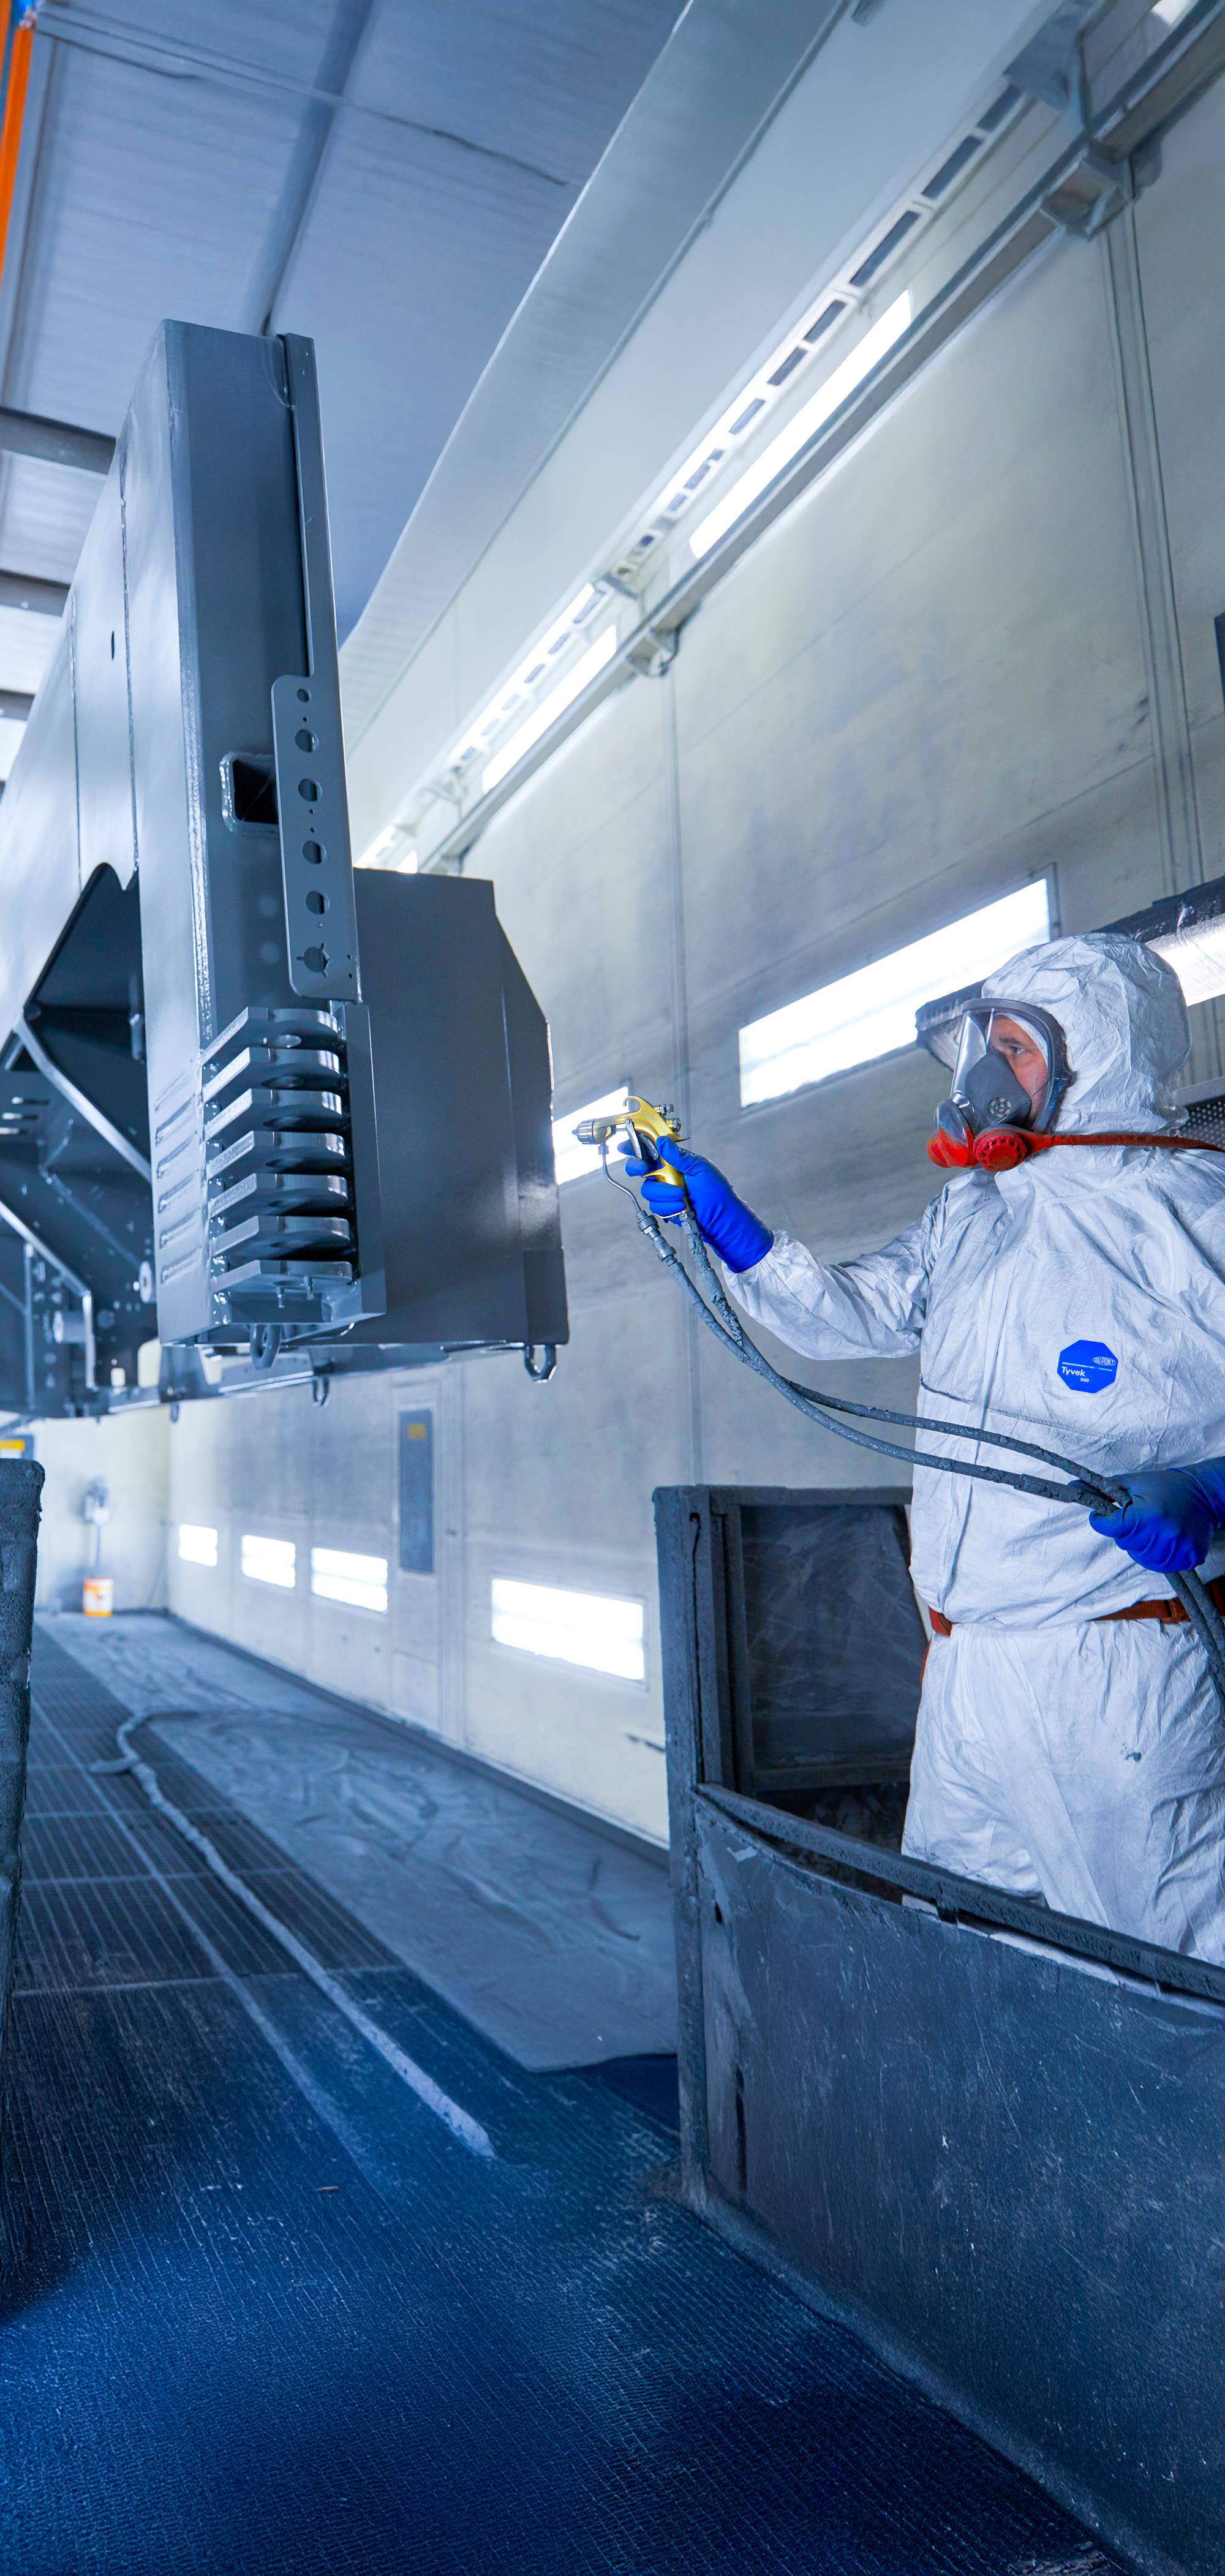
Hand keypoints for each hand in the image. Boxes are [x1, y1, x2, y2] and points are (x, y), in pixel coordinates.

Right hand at [618, 1137, 772, 1272]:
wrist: (721, 1218)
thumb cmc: (717, 1192)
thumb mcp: (701, 1168)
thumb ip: (679, 1156)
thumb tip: (662, 1141)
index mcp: (674, 1160)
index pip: (650, 1148)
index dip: (634, 1145)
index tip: (625, 1146)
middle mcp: (666, 1174)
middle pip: (639, 1168)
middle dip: (638, 1168)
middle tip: (645, 1169)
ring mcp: (663, 1191)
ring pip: (647, 1190)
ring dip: (664, 1193)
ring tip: (682, 1196)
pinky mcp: (664, 1206)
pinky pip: (655, 1206)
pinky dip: (668, 1207)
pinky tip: (681, 1207)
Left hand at [1089, 1461, 1224, 1573]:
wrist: (1204, 1493)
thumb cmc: (1163, 1486)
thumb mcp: (1131, 1482)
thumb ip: (1101, 1488)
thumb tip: (1071, 1486)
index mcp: (1145, 1514)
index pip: (1110, 1527)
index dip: (1102, 1521)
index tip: (1104, 1516)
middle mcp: (1162, 1534)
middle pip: (1125, 1544)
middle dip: (1126, 1532)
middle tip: (1139, 1517)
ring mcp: (1178, 1549)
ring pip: (1142, 1558)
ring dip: (1142, 1546)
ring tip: (1153, 1528)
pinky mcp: (1190, 1558)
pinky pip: (1163, 1565)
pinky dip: (1159, 1555)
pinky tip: (1165, 1539)